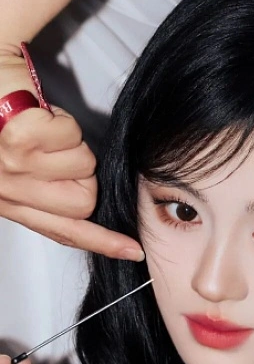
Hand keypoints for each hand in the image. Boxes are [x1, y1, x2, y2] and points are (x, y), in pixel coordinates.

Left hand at [0, 47, 143, 259]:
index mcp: (10, 200)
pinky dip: (61, 118)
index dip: (103, 241)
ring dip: (71, 138)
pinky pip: (70, 134)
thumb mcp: (15, 163)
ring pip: (83, 165)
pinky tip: (37, 113)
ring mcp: (15, 169)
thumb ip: (47, 186)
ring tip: (41, 125)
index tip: (133, 250)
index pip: (64, 231)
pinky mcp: (19, 141)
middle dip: (83, 170)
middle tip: (57, 149)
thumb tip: (86, 200)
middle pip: (85, 202)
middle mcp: (10, 192)